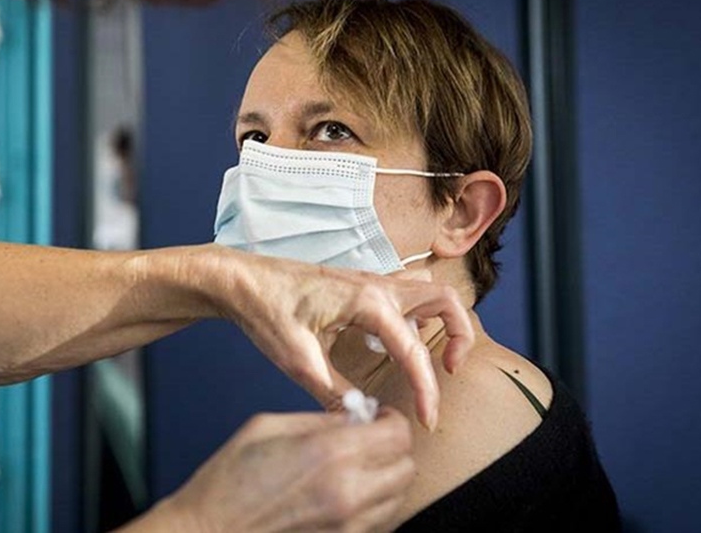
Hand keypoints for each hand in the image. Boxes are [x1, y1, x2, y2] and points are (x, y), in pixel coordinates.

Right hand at [121, 410, 415, 532]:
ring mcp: (349, 525)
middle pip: (407, 467)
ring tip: (357, 470)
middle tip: (369, 442)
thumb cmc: (228, 480)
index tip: (377, 417)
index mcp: (331, 452)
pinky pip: (380, 523)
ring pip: (398, 499)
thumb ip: (320, 420)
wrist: (209, 530)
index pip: (397, 433)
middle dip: (393, 449)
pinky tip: (346, 495)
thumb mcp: (269, 426)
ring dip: (385, 480)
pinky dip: (374, 507)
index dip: (391, 419)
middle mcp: (349, 492)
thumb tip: (355, 417)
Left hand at [205, 245, 473, 430]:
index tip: (427, 421)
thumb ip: (336, 394)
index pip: (413, 351)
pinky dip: (415, 314)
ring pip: (428, 291)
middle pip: (445, 300)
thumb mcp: (298, 361)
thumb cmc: (265, 312)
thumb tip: (364, 420)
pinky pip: (405, 293)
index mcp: (366, 302)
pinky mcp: (359, 285)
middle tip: (446, 371)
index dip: (426, 391)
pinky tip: (389, 344)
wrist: (240, 280)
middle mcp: (377, 285)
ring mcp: (370, 281)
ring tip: (425, 358)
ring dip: (440, 321)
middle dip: (459, 336)